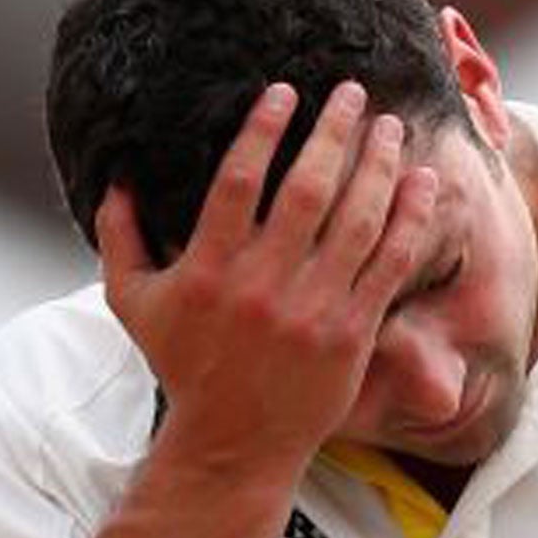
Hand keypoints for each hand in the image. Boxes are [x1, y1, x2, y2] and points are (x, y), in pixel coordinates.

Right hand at [94, 80, 438, 472]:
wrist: (234, 445)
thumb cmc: (186, 370)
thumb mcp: (133, 306)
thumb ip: (120, 240)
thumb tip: (115, 181)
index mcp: (210, 270)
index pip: (239, 182)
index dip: (264, 131)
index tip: (284, 92)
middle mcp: (264, 285)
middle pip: (306, 190)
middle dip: (333, 132)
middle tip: (352, 92)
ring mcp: (312, 310)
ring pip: (356, 221)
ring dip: (378, 166)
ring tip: (389, 126)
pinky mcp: (351, 334)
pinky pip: (388, 265)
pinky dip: (408, 221)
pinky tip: (422, 184)